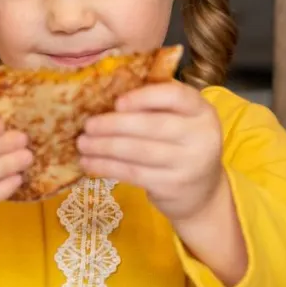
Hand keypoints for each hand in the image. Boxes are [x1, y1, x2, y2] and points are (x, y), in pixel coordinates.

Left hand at [77, 81, 225, 221]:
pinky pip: (134, 173)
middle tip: (88, 125)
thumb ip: (156, 106)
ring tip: (83, 144)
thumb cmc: (182, 146)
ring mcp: (189, 164)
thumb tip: (107, 93)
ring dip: (105, 147)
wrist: (203, 193)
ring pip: (139, 152)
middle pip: (153, 126)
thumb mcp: (181, 121)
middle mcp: (201, 136)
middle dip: (115, 125)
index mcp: (202, 111)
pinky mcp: (172, 186)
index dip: (144, 97)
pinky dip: (108, 167)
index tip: (117, 102)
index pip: (175, 96)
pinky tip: (90, 163)